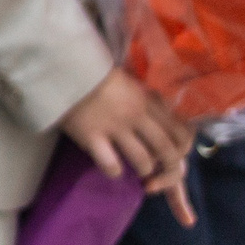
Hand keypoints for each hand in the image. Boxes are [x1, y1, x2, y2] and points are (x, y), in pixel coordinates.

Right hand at [60, 68, 195, 224]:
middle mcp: (135, 115)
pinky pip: (111, 165)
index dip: (183, 150)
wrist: (62, 69)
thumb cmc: (95, 76)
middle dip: (168, 170)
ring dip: (142, 170)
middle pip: (166, 151)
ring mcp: (114, 126)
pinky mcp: (91, 135)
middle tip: (159, 175)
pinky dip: (114, 171)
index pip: (181, 133)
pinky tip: (110, 167)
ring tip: (135, 170)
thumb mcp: (130, 83)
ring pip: (143, 161)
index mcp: (147, 101)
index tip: (174, 155)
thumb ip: (148, 100)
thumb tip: (168, 117)